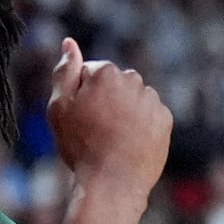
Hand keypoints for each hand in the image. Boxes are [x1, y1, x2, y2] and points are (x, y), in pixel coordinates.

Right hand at [47, 37, 171, 196]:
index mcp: (106, 73)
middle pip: (113, 83)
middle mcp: (133, 80)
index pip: (89, 72)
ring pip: (131, 99)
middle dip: (104, 99)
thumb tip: (68, 42)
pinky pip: (148, 115)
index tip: (77, 116)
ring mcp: (152, 100)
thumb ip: (65, 71)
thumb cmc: (80, 144)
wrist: (113, 180)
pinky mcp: (165, 119)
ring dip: (122, 111)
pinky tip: (126, 143)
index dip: (79, 94)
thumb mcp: (59, 107)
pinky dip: (138, 124)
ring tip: (110, 139)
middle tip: (92, 128)